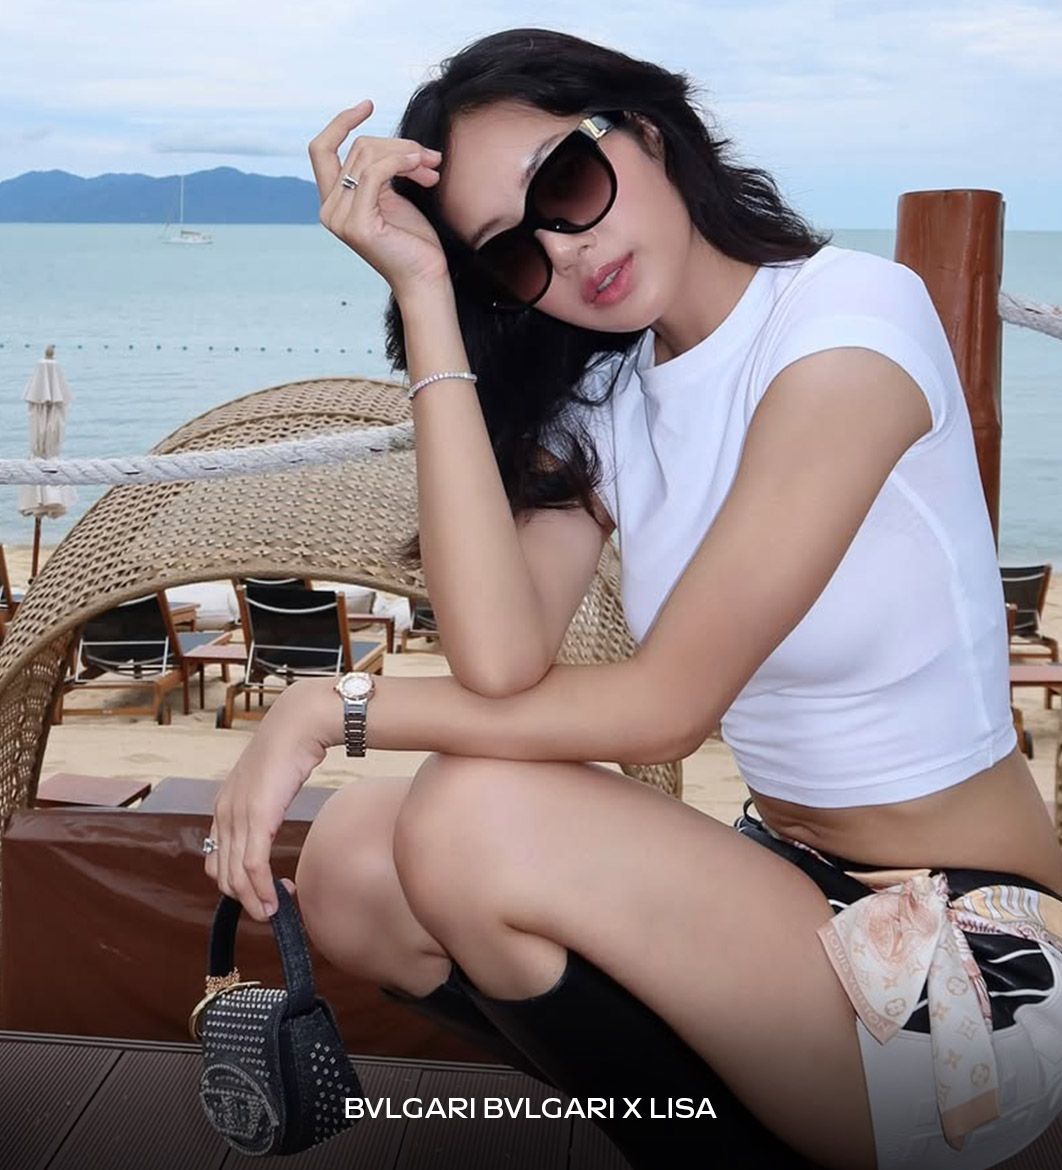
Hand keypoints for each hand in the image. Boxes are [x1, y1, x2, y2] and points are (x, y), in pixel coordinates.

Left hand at [204, 684, 328, 921]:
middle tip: (271, 909)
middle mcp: (224, 814)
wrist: (298, 725)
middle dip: (245, 899)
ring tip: (273, 912)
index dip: (236, 883)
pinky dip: (262, 889)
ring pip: (236, 876)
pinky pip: (253, 866)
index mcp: (224, 807)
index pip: (217, 859)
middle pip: (223, 875)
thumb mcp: (268, 782)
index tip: (261, 891)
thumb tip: (272, 819)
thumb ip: (262, 804)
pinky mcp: (256, 818)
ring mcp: (237, 817)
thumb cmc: (290, 749)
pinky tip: (277, 899)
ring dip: (254, 901)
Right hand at [309, 98, 450, 299]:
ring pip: (368, 156)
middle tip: (430, 159)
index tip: (368, 105)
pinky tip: (420, 167)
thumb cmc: (414, 241)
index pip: (321, 149)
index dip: (340, 122)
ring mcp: (340, 218)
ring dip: (406, 154)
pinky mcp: (358, 225)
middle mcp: (330, 209)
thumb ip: (384, 170)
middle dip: (399, 146)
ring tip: (431, 166)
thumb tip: (400, 143)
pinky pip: (375, 172)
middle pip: (358, 148)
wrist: (426, 278)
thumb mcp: (394, 196)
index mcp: (334, 201)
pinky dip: (400, 162)